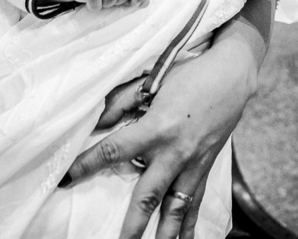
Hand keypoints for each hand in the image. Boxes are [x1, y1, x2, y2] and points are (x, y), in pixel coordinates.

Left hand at [65, 20, 259, 238]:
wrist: (232, 75)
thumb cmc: (190, 74)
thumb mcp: (152, 81)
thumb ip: (121, 103)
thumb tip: (96, 122)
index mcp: (156, 128)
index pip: (113, 151)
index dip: (86, 165)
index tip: (65, 180)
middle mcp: (174, 153)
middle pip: (147, 196)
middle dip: (131, 225)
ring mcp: (192, 165)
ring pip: (175, 209)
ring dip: (163, 235)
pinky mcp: (205, 169)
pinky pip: (196, 203)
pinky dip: (191, 226)